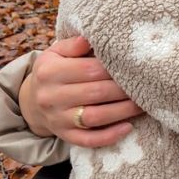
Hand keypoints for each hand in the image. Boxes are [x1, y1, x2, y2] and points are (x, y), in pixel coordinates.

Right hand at [19, 35, 143, 147]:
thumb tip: (89, 38)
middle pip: (95, 93)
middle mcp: (51, 96)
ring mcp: (58, 119)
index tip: (133, 66)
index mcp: (49, 72)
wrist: (32, 100)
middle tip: (146, 85)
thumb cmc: (53, 71)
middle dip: (123, 89)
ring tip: (143, 104)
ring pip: (95, 117)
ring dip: (122, 111)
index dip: (113, 68)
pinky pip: (88, 140)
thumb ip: (73, 45)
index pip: (88, 69)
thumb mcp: (55, 53)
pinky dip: (109, 136)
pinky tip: (128, 127)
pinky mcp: (65, 136)